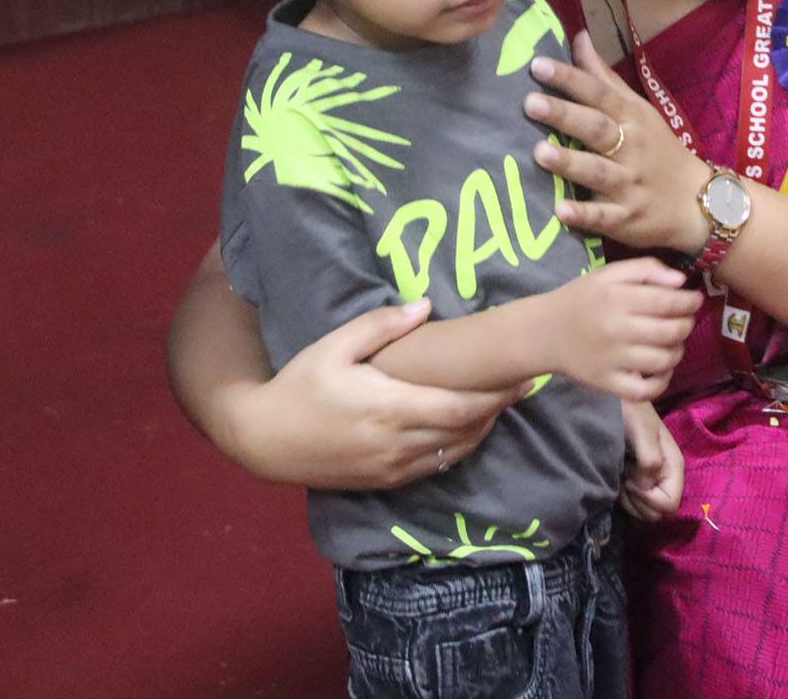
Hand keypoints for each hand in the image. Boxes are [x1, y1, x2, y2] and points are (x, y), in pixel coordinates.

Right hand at [236, 301, 520, 488]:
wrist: (263, 440)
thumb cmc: (299, 385)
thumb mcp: (334, 346)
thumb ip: (380, 326)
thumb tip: (425, 305)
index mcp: (391, 407)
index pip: (462, 406)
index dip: (498, 395)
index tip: (524, 376)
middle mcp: (399, 443)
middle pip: (467, 430)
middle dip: (499, 409)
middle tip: (524, 386)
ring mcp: (393, 467)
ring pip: (455, 452)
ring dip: (483, 429)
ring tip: (502, 403)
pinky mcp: (385, 481)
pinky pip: (435, 467)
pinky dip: (459, 448)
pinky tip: (468, 429)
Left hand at [525, 31, 716, 253]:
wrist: (699, 202)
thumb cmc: (659, 150)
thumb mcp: (638, 110)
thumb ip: (604, 78)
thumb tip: (579, 37)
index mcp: (632, 118)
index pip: (599, 94)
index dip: (570, 79)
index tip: (538, 65)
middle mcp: (631, 148)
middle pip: (597, 128)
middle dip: (564, 116)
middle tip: (530, 103)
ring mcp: (630, 185)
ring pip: (598, 172)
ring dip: (570, 163)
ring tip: (538, 153)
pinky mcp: (627, 219)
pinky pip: (604, 217)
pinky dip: (583, 215)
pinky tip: (559, 211)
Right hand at [541, 257, 700, 400]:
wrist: (542, 332)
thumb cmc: (580, 299)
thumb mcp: (608, 274)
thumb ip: (645, 269)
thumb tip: (682, 282)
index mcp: (617, 298)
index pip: (669, 301)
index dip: (690, 302)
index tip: (695, 300)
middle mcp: (617, 330)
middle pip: (672, 332)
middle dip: (687, 325)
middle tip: (685, 321)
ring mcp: (613, 360)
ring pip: (664, 361)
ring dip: (678, 351)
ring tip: (672, 343)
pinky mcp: (607, 384)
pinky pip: (646, 391)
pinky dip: (662, 382)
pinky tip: (661, 369)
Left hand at [619, 400, 684, 521]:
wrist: (615, 399)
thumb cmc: (630, 412)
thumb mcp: (642, 432)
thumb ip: (650, 461)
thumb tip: (645, 487)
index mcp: (673, 466)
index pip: (670, 504)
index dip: (650, 500)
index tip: (632, 482)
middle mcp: (665, 476)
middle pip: (659, 512)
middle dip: (640, 503)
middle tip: (625, 482)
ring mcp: (651, 479)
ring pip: (647, 512)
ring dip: (631, 502)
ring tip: (621, 480)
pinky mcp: (637, 480)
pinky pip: (636, 504)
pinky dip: (626, 499)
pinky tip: (618, 480)